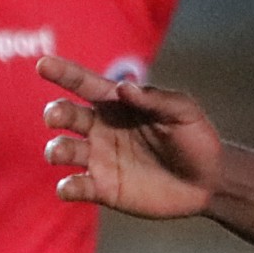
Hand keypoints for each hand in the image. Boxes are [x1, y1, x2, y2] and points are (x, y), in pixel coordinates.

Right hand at [39, 54, 224, 219]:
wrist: (210, 182)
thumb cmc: (196, 139)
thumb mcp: (184, 112)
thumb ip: (156, 99)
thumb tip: (124, 89)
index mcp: (117, 104)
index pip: (84, 84)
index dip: (63, 72)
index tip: (43, 64)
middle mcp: (101, 128)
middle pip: (66, 115)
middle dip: (56, 113)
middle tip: (56, 117)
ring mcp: (99, 159)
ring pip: (62, 150)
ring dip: (56, 150)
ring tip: (62, 152)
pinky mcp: (103, 188)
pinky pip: (74, 186)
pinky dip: (66, 187)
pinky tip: (69, 187)